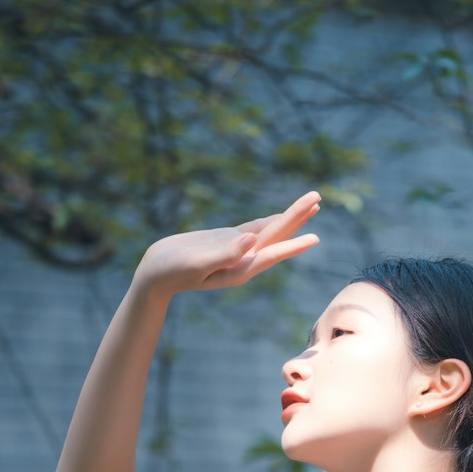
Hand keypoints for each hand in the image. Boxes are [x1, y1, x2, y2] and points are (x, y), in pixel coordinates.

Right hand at [135, 190, 320, 295]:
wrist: (155, 274)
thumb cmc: (171, 272)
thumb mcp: (196, 264)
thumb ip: (225, 255)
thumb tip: (251, 240)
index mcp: (240, 270)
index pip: (272, 253)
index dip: (293, 245)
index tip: (315, 237)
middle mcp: (244, 261)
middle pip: (277, 236)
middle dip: (298, 218)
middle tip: (317, 197)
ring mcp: (237, 250)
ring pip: (270, 230)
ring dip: (291, 217)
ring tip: (312, 202)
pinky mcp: (227, 241)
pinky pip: (255, 229)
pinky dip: (271, 221)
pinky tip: (282, 217)